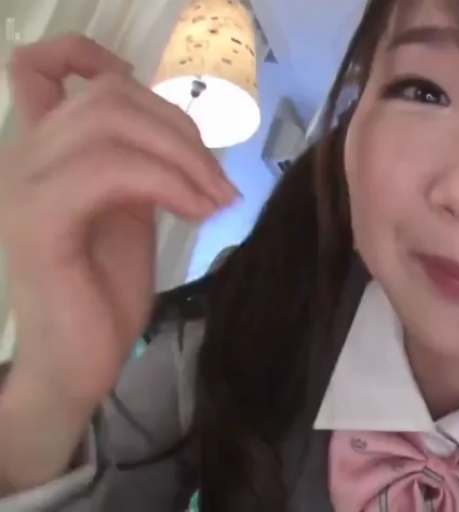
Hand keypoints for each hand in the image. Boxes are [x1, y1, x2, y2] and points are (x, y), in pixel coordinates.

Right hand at [0, 34, 234, 490]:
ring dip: (184, 157)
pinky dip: (169, 183)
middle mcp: (23, 156)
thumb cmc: (101, 289)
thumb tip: (177, 132)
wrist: (75, 361)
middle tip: (219, 182)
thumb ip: (136, 163)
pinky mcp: (39, 220)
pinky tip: (197, 211)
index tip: (149, 91)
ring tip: (215, 200)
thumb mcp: (127, 209)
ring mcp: (24, 185)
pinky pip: (112, 170)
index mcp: (42, 150)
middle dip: (182, 130)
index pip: (41, 68)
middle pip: (111, 95)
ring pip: (112, 123)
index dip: (92, 55)